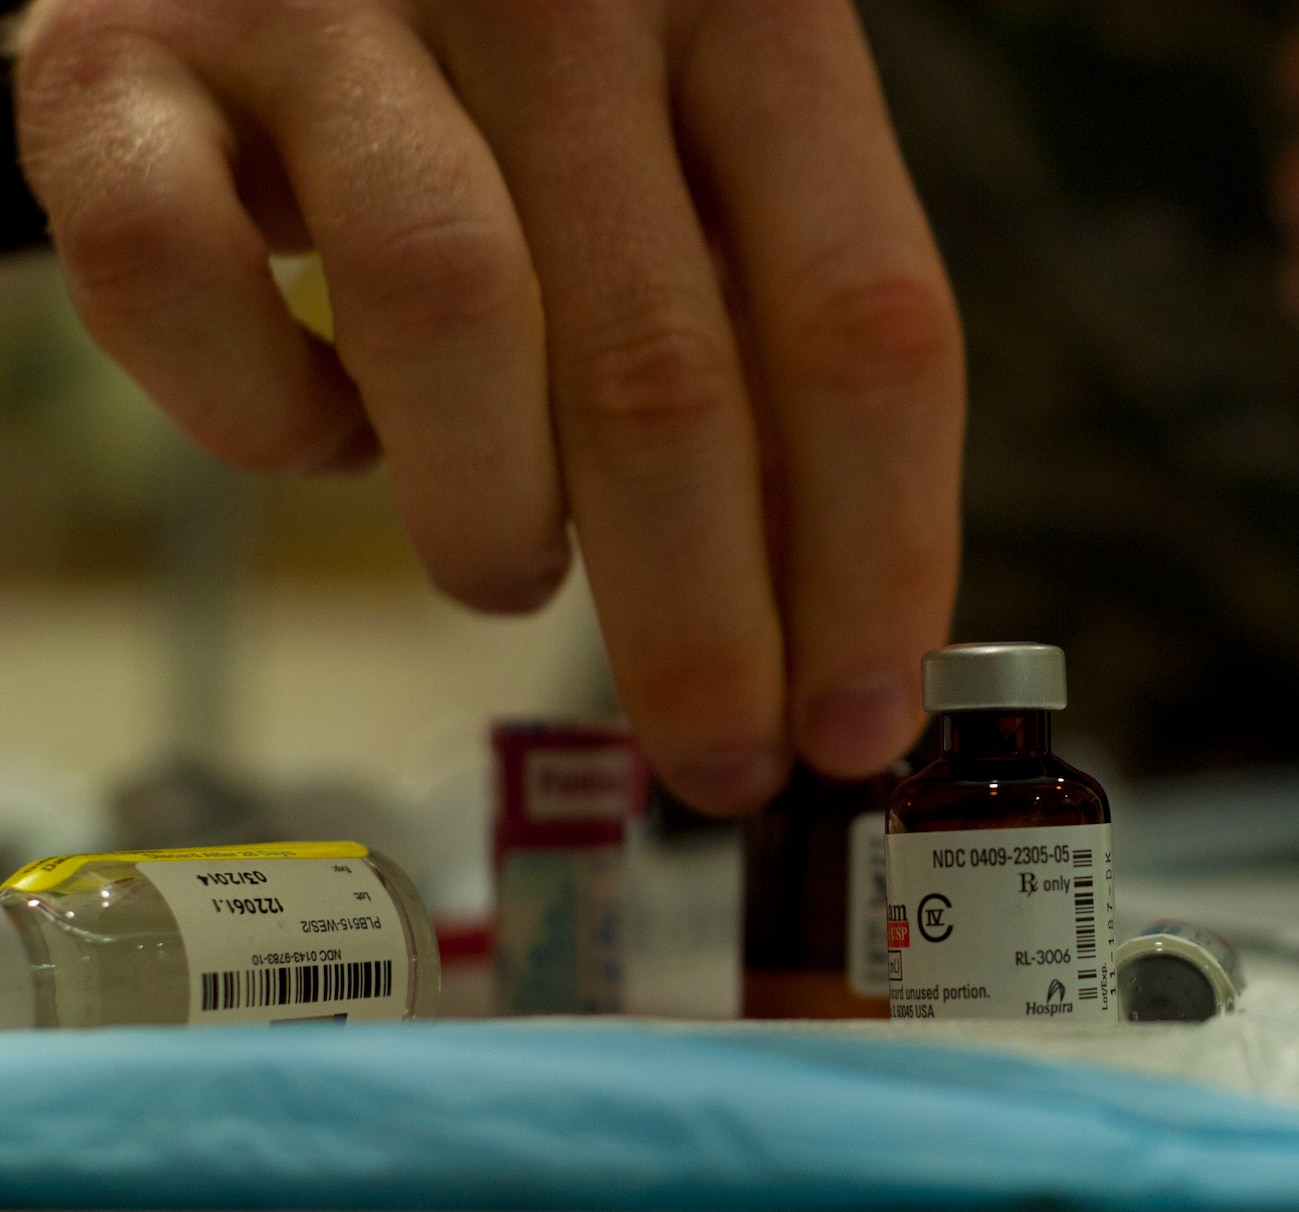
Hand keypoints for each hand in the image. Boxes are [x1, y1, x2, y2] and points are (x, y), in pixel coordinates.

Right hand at [11, 0, 962, 813]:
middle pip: (662, 369)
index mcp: (750, 6)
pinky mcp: (122, 53)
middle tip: (714, 748)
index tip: (861, 715)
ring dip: (492, 518)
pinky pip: (181, 288)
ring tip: (507, 563)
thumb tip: (829, 616)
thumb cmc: (532, 76)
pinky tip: (332, 429)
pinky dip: (264, 417)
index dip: (874, 553)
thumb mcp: (699, 149)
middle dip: (699, 621)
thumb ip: (762, 331)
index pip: (861, 320)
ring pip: (444, 325)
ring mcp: (331, 4)